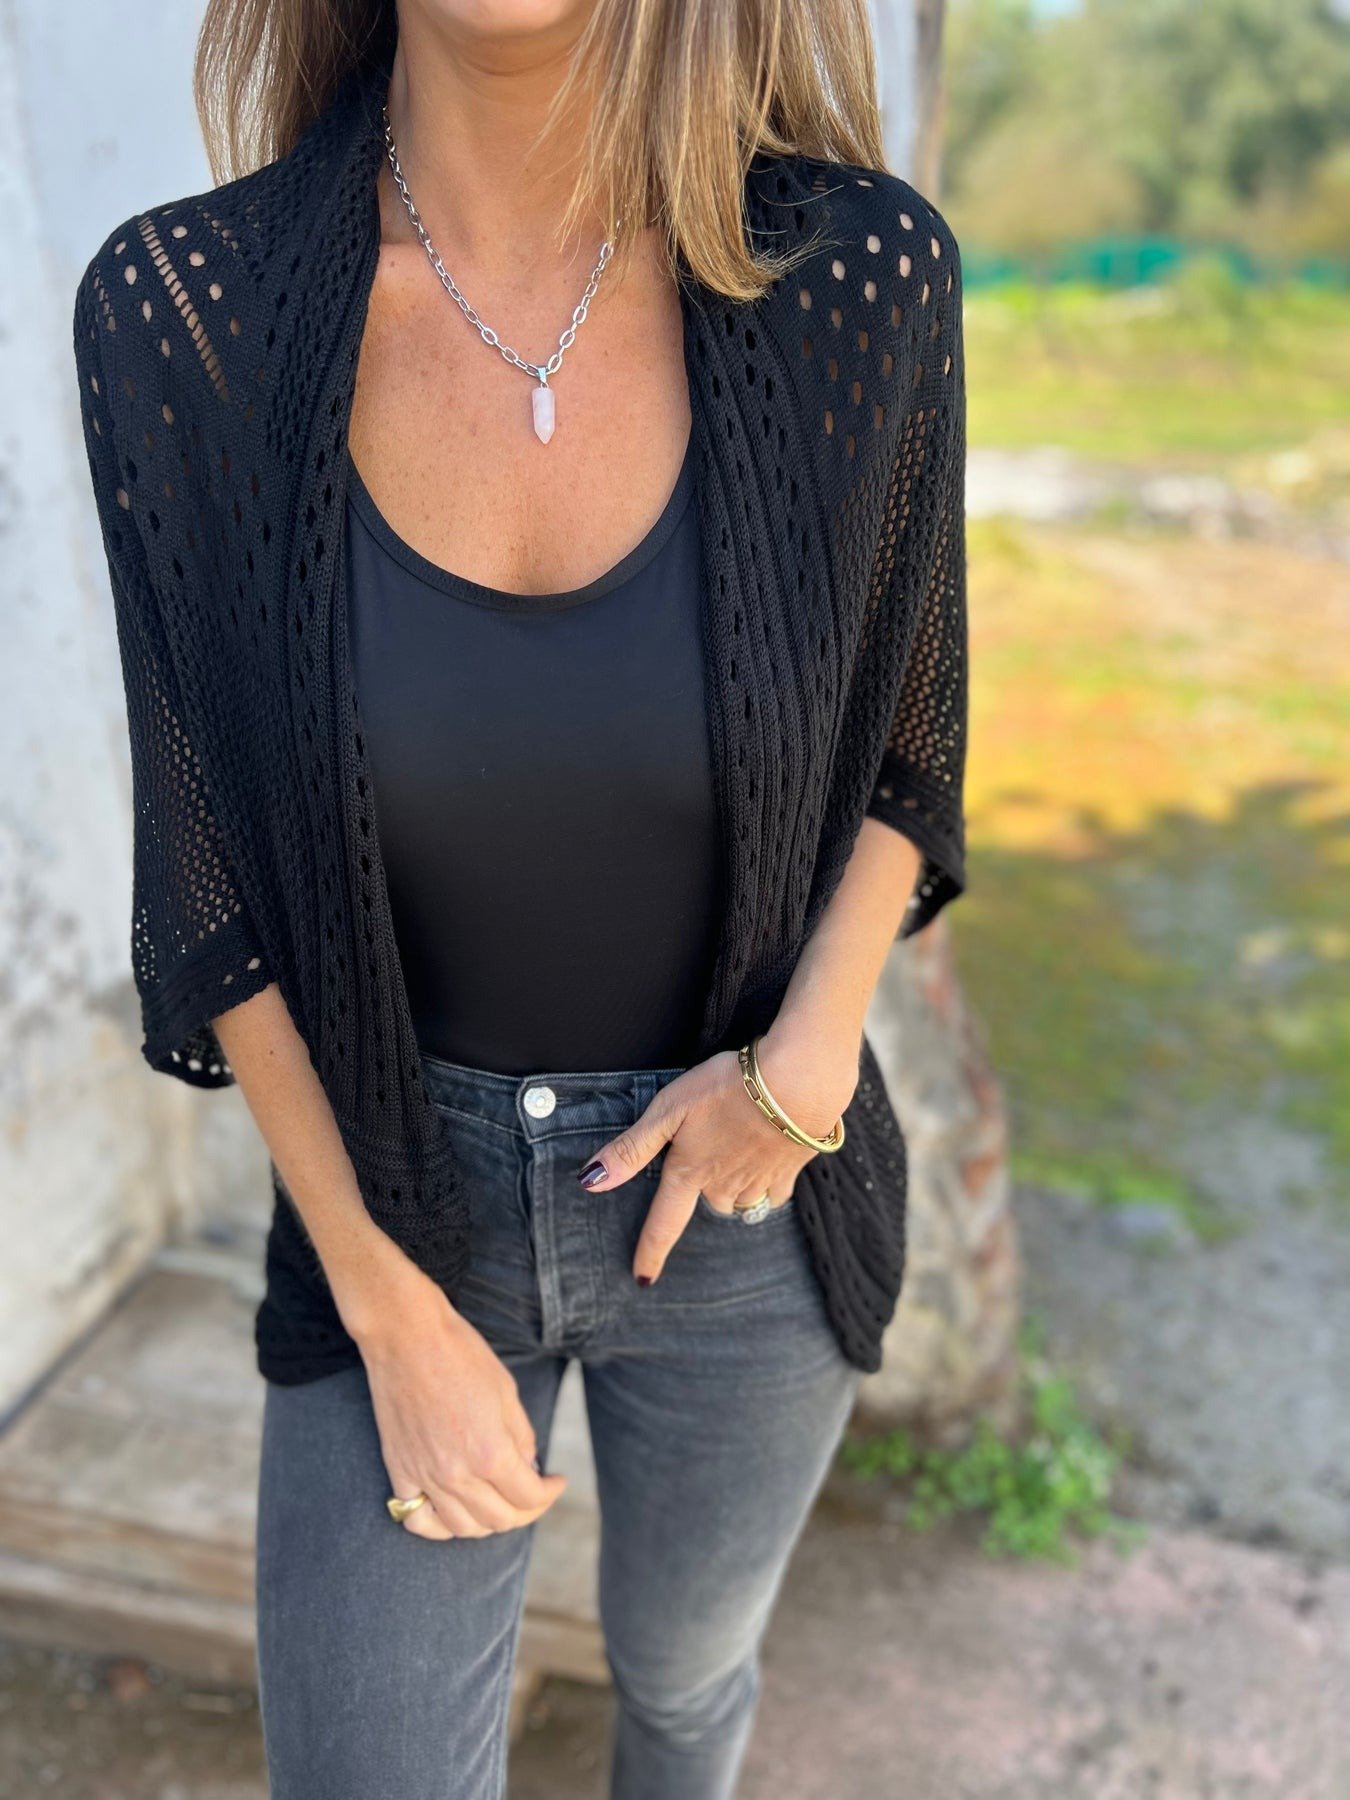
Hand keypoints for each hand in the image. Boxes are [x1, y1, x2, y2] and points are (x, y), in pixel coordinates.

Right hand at [343, 1248, 567, 1540]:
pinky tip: (454, 1511)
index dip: (550, 1494)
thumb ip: (521, 1437)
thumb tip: (528, 1466)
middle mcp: (457, 1474)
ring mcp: (424, 1477)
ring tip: (499, 1502)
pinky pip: (417, 1520)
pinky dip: (440, 1525)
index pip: (529, 1498)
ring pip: (462, 1528)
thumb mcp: (507, 1392)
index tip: (556, 1481)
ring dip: (487, 1522)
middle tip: (534, 1493)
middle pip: (499, 1520)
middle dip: (526, 1511)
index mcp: (490, 1453)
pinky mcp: (399, 1471)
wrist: (406, 1337)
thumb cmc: (461, 1354)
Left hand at [577, 1026, 859, 1284]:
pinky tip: (765, 1158)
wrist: (796, 1084)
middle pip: (707, 1203)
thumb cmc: (727, 1089)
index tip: (643, 1280)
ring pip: (739, 1199)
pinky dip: (765, 1183)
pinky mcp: (789, 1172)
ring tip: (734, 1150)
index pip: (664, 1224)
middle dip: (701, 1191)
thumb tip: (589, 1182)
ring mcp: (759, 1182)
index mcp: (689, 1173)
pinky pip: (773, 1192)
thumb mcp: (669, 1110)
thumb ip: (632, 1148)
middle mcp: (723, 1186)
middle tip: (703, 1158)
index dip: (651, 1252)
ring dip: (732, 1185)